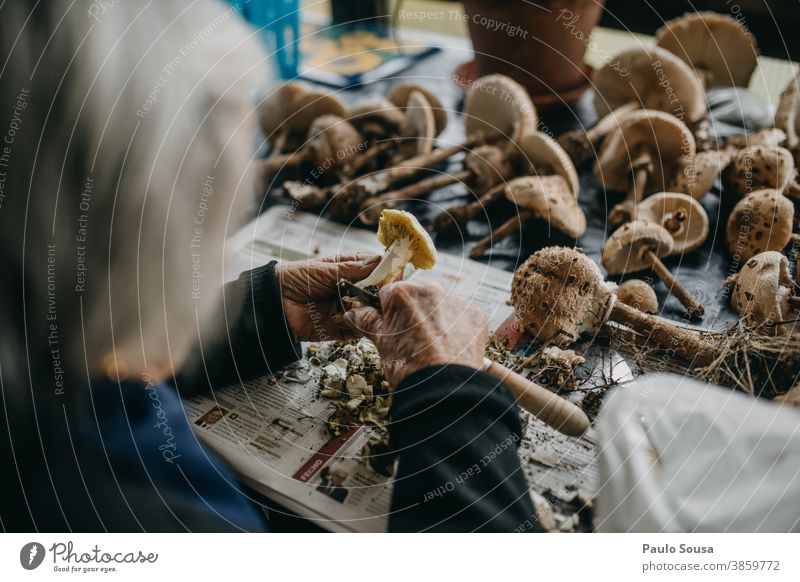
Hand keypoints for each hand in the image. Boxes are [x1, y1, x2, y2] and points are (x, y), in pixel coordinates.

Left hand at [277, 254, 378, 341]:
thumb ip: (354, 269)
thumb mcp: (327, 269)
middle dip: (381, 291)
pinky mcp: (343, 328)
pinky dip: (359, 324)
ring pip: (372, 310)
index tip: (394, 271)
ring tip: (365, 304)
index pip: (376, 268)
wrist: (275, 302)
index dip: (386, 269)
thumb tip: (380, 262)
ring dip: (371, 308)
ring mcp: (349, 309)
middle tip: (382, 291)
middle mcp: (353, 289)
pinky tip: (350, 316)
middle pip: (378, 291)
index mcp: (350, 270)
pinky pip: (359, 328)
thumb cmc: (298, 278)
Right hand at [343, 281, 487, 385]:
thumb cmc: (408, 365)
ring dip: (435, 320)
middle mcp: (431, 290)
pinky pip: (461, 316)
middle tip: (411, 341)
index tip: (391, 328)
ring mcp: (456, 301)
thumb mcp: (381, 342)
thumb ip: (366, 321)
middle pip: (416, 297)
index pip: (388, 294)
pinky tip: (450, 347)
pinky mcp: (475, 315)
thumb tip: (350, 314)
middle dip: (413, 314)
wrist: (444, 387)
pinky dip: (456, 328)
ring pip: (440, 305)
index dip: (387, 312)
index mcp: (402, 293)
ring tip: (432, 347)